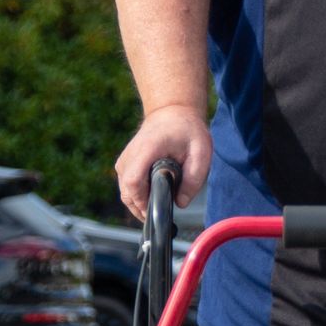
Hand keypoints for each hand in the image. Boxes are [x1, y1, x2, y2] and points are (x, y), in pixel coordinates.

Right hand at [114, 104, 211, 220]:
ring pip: (125, 193)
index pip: (133, 182)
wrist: (172, 112)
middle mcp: (130, 155)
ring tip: (161, 205)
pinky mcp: (124, 164)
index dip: (142, 201)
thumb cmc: (187, 130)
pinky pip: (127, 187)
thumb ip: (194, 178)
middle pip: (127, 193)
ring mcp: (124, 160)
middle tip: (163, 214)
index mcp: (147, 149)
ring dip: (140, 204)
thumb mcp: (201, 151)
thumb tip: (181, 203)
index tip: (157, 210)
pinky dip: (138, 196)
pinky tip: (154, 198)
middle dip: (143, 208)